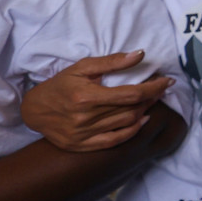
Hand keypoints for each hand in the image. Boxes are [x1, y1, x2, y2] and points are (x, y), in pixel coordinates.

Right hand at [22, 51, 173, 151]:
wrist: (35, 110)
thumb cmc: (60, 85)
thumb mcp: (82, 67)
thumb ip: (112, 61)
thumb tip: (140, 54)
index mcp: (86, 97)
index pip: (131, 94)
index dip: (153, 87)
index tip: (167, 81)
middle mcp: (85, 118)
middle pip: (131, 109)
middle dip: (151, 97)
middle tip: (161, 88)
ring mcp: (84, 135)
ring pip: (126, 123)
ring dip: (144, 111)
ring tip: (152, 100)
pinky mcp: (82, 145)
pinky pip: (114, 140)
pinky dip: (132, 131)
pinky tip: (142, 120)